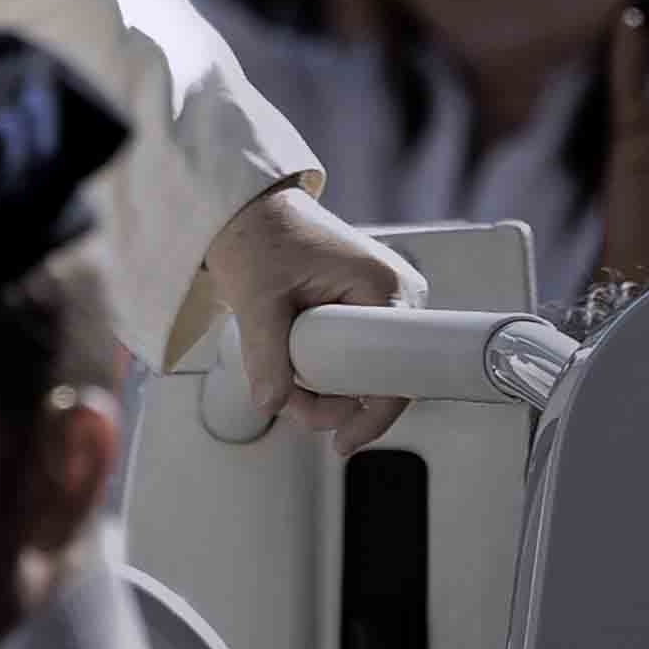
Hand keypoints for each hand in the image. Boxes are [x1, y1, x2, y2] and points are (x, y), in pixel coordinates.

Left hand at [202, 182, 427, 453]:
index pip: (397, 372)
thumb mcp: (256, 297)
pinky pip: (356, 355)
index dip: (370, 413)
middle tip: (286, 401)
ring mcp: (384, 301)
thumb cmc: (259, 235)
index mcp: (383, 286)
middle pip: (380, 378)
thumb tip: (271, 403)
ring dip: (323, 389)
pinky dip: (325, 370)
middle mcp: (396, 294)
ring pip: (365, 371)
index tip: (341, 439)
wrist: (251, 209)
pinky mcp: (366, 308)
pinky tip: (295, 369)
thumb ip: (264, 354)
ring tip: (279, 379)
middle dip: (332, 402)